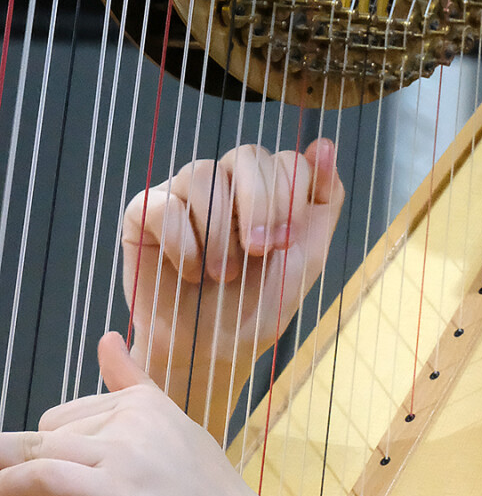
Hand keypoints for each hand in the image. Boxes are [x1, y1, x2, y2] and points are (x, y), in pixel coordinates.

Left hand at [0, 334, 284, 495]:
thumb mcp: (177, 433)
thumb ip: (134, 387)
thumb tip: (107, 338)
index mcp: (147, 401)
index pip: (71, 414)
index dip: (53, 448)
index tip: (43, 480)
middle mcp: (135, 416)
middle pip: (50, 433)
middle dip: (33, 465)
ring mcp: (125, 452)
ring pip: (39, 452)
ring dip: (7, 475)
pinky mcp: (114, 491)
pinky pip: (39, 478)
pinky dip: (6, 488)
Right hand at [123, 138, 342, 429]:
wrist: (212, 352)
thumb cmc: (259, 305)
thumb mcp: (307, 256)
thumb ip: (322, 198)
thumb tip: (323, 143)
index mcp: (269, 188)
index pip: (285, 159)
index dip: (290, 195)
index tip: (286, 242)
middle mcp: (227, 182)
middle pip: (247, 155)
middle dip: (260, 207)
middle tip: (259, 253)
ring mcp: (185, 193)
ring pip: (204, 174)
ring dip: (220, 231)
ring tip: (222, 273)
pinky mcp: (144, 213)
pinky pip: (162, 204)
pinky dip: (181, 243)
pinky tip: (189, 271)